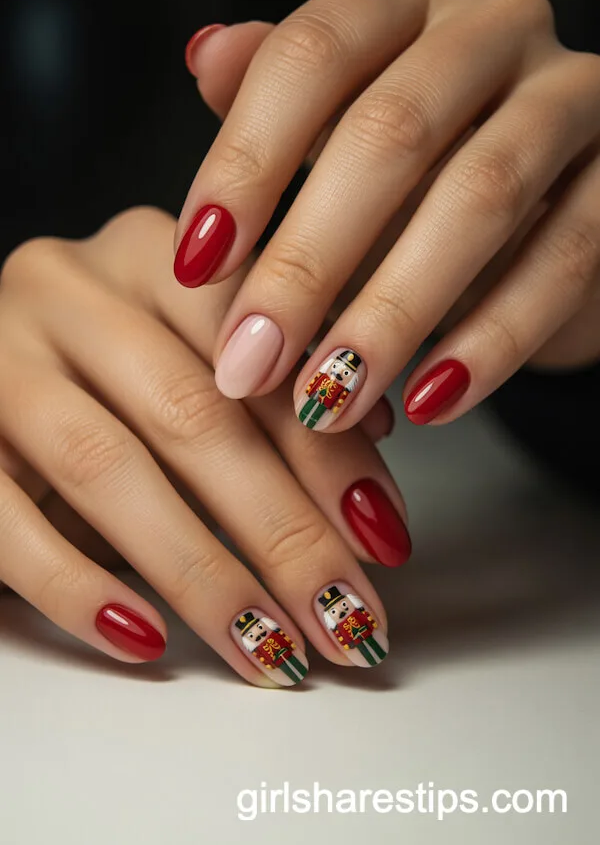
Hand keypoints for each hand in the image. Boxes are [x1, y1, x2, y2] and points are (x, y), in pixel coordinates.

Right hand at [0, 208, 409, 684]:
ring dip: (202, 572)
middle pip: (195, 416)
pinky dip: (79, 588)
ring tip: (266, 647)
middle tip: (344, 618)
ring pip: (109, 467)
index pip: (260, 353)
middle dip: (283, 532)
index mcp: (152, 257)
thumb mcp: (189, 354)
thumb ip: (270, 382)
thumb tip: (373, 430)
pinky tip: (144, 637)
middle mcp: (71, 290)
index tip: (383, 538)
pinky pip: (6, 522)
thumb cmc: (104, 368)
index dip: (332, 452)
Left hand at [176, 0, 599, 431]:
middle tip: (251, 363)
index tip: (195, 268)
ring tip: (331, 400)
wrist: (545, 211)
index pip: (312, 55)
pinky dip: (491, 339)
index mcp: (404, 2)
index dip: (245, 163)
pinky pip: (562, 260)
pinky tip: (430, 401)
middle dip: (308, 262)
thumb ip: (276, 102)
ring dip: (393, 313)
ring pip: (481, 196)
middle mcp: (493, 27)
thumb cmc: (421, 174)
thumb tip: (204, 55)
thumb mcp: (339, 137)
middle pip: (391, 132)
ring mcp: (572, 96)